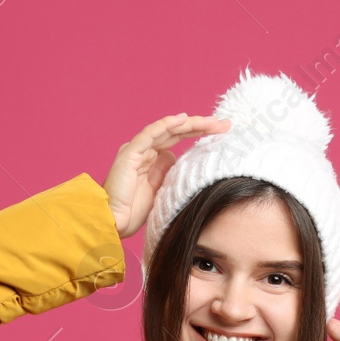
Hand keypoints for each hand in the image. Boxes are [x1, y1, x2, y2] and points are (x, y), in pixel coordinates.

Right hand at [103, 113, 231, 238]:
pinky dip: (165, 125)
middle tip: (225, 123)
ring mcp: (137, 149)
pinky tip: (182, 119)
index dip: (200, 133)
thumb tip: (180, 160)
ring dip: (190, 123)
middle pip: (176, 131)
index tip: (223, 131)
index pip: (179, 139)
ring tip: (211, 121)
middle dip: (201, 125)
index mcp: (152, 157)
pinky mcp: (130, 153)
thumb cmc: (133, 210)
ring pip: (167, 129)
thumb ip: (169, 173)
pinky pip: (150, 134)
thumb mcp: (161, 190)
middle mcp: (145, 149)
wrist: (114, 221)